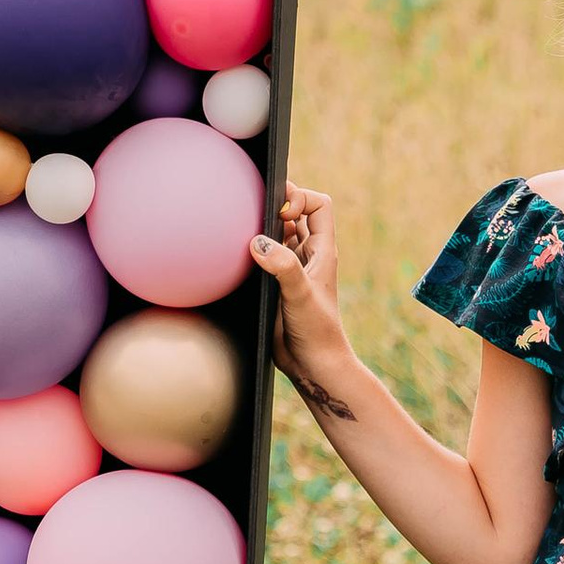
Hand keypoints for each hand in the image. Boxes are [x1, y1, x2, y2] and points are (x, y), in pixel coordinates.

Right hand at [250, 185, 358, 412]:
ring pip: (279, 233)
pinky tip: (241, 256)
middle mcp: (309, 256)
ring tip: (246, 230)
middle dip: (278, 206)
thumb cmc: (318, 332)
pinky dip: (254, 249)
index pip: (319, 205)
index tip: (281, 213)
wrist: (313, 364)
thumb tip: (258, 242)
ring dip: (264, 228)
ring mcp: (292, 268)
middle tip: (256, 212)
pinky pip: (266, 255)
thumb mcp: (301, 296)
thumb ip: (283, 267)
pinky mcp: (276, 283)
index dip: (300, 199)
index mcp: (323, 251)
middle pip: (296, 213)